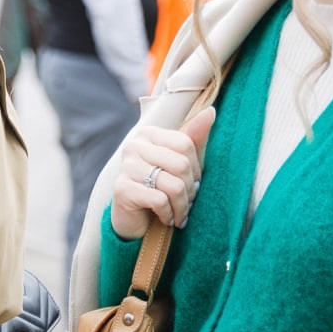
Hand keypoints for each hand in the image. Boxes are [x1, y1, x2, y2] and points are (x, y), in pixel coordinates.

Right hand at [110, 108, 214, 239]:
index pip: (186, 144)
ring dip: (182, 206)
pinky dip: (168, 214)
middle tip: (187, 202)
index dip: (196, 168)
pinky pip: (160, 200)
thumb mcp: (183, 163)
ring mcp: (126, 167)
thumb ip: (195, 138)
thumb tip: (211, 111)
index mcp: (148, 134)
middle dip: (190, 190)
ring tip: (180, 213)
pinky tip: (166, 218)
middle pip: (181, 165)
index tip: (193, 183)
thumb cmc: (162, 188)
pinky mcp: (122, 189)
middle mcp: (133, 146)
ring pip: (173, 185)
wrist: (136, 220)